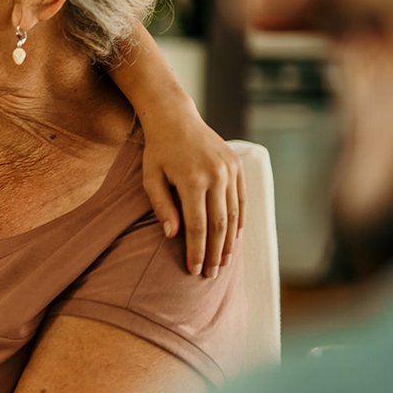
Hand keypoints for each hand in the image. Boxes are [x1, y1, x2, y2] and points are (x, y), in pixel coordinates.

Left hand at [140, 107, 243, 276]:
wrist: (176, 117)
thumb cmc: (158, 151)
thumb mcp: (150, 178)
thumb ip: (162, 207)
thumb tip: (173, 236)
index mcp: (191, 180)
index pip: (197, 225)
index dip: (196, 251)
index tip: (193, 270)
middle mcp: (215, 175)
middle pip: (218, 224)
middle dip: (215, 253)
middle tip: (211, 274)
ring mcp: (229, 170)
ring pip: (233, 215)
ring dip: (229, 241)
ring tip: (223, 261)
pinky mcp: (237, 166)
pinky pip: (241, 200)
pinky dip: (239, 221)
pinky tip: (234, 238)